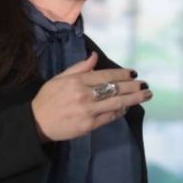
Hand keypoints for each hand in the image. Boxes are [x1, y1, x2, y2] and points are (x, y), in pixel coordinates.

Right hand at [30, 52, 151, 140]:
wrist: (36, 123)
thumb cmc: (47, 98)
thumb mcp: (59, 78)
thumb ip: (79, 68)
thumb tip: (95, 57)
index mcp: (77, 81)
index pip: (106, 75)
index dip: (122, 74)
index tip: (133, 74)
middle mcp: (84, 95)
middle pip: (115, 89)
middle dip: (133, 87)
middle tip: (146, 85)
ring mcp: (88, 111)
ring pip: (116, 103)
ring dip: (134, 99)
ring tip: (146, 95)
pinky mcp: (88, 125)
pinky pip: (109, 117)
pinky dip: (120, 112)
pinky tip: (127, 107)